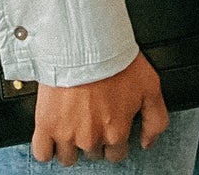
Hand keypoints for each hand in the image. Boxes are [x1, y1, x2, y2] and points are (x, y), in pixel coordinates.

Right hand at [31, 51, 168, 164]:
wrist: (84, 40)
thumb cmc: (115, 58)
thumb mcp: (150, 85)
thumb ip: (155, 119)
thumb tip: (148, 141)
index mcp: (116, 131)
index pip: (116, 153)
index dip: (113, 139)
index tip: (108, 125)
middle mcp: (92, 138)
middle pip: (92, 153)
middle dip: (93, 138)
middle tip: (90, 116)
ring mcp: (68, 134)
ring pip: (68, 157)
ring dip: (70, 145)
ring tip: (71, 123)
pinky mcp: (46, 125)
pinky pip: (42, 152)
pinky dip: (46, 147)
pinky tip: (52, 135)